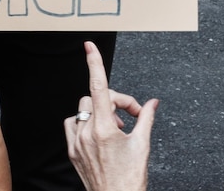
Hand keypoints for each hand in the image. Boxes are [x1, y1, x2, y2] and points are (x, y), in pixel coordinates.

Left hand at [64, 41, 157, 190]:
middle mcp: (87, 133)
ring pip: (83, 109)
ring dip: (100, 112)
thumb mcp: (142, 146)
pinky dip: (84, 122)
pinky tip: (98, 133)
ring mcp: (77, 142)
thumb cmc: (131, 180)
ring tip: (115, 129)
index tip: (89, 46)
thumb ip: (145, 118)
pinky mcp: (72, 151)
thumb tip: (152, 102)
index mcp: (104, 129)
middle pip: (96, 97)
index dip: (94, 63)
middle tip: (130, 116)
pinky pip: (73, 123)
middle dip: (114, 101)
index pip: (99, 87)